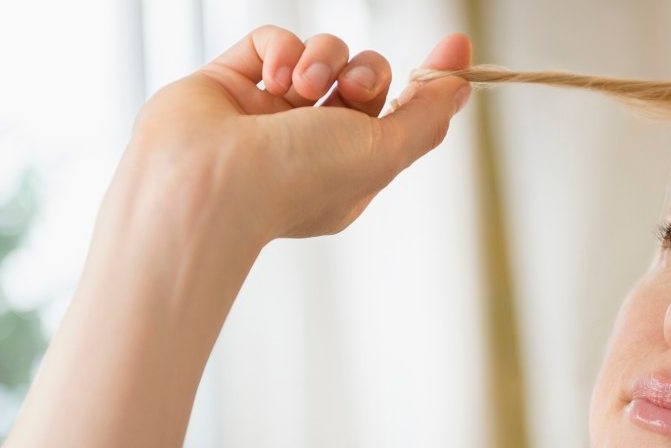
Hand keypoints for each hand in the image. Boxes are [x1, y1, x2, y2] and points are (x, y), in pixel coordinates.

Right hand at [103, 24, 472, 257]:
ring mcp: (268, 112)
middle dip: (368, 72)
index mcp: (349, 169)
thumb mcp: (384, 153)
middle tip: (354, 88)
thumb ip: (427, 116)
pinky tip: (275, 77)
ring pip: (322, 54)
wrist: (209, 183)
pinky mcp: (230, 82)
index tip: (454, 46)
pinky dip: (281, 49)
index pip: (397, 115)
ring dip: (324, 59)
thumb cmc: (296, 182)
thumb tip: (461, 81)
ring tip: (304, 86)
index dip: (426, 82)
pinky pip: (272, 41)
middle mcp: (310, 141)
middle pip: (364, 77)